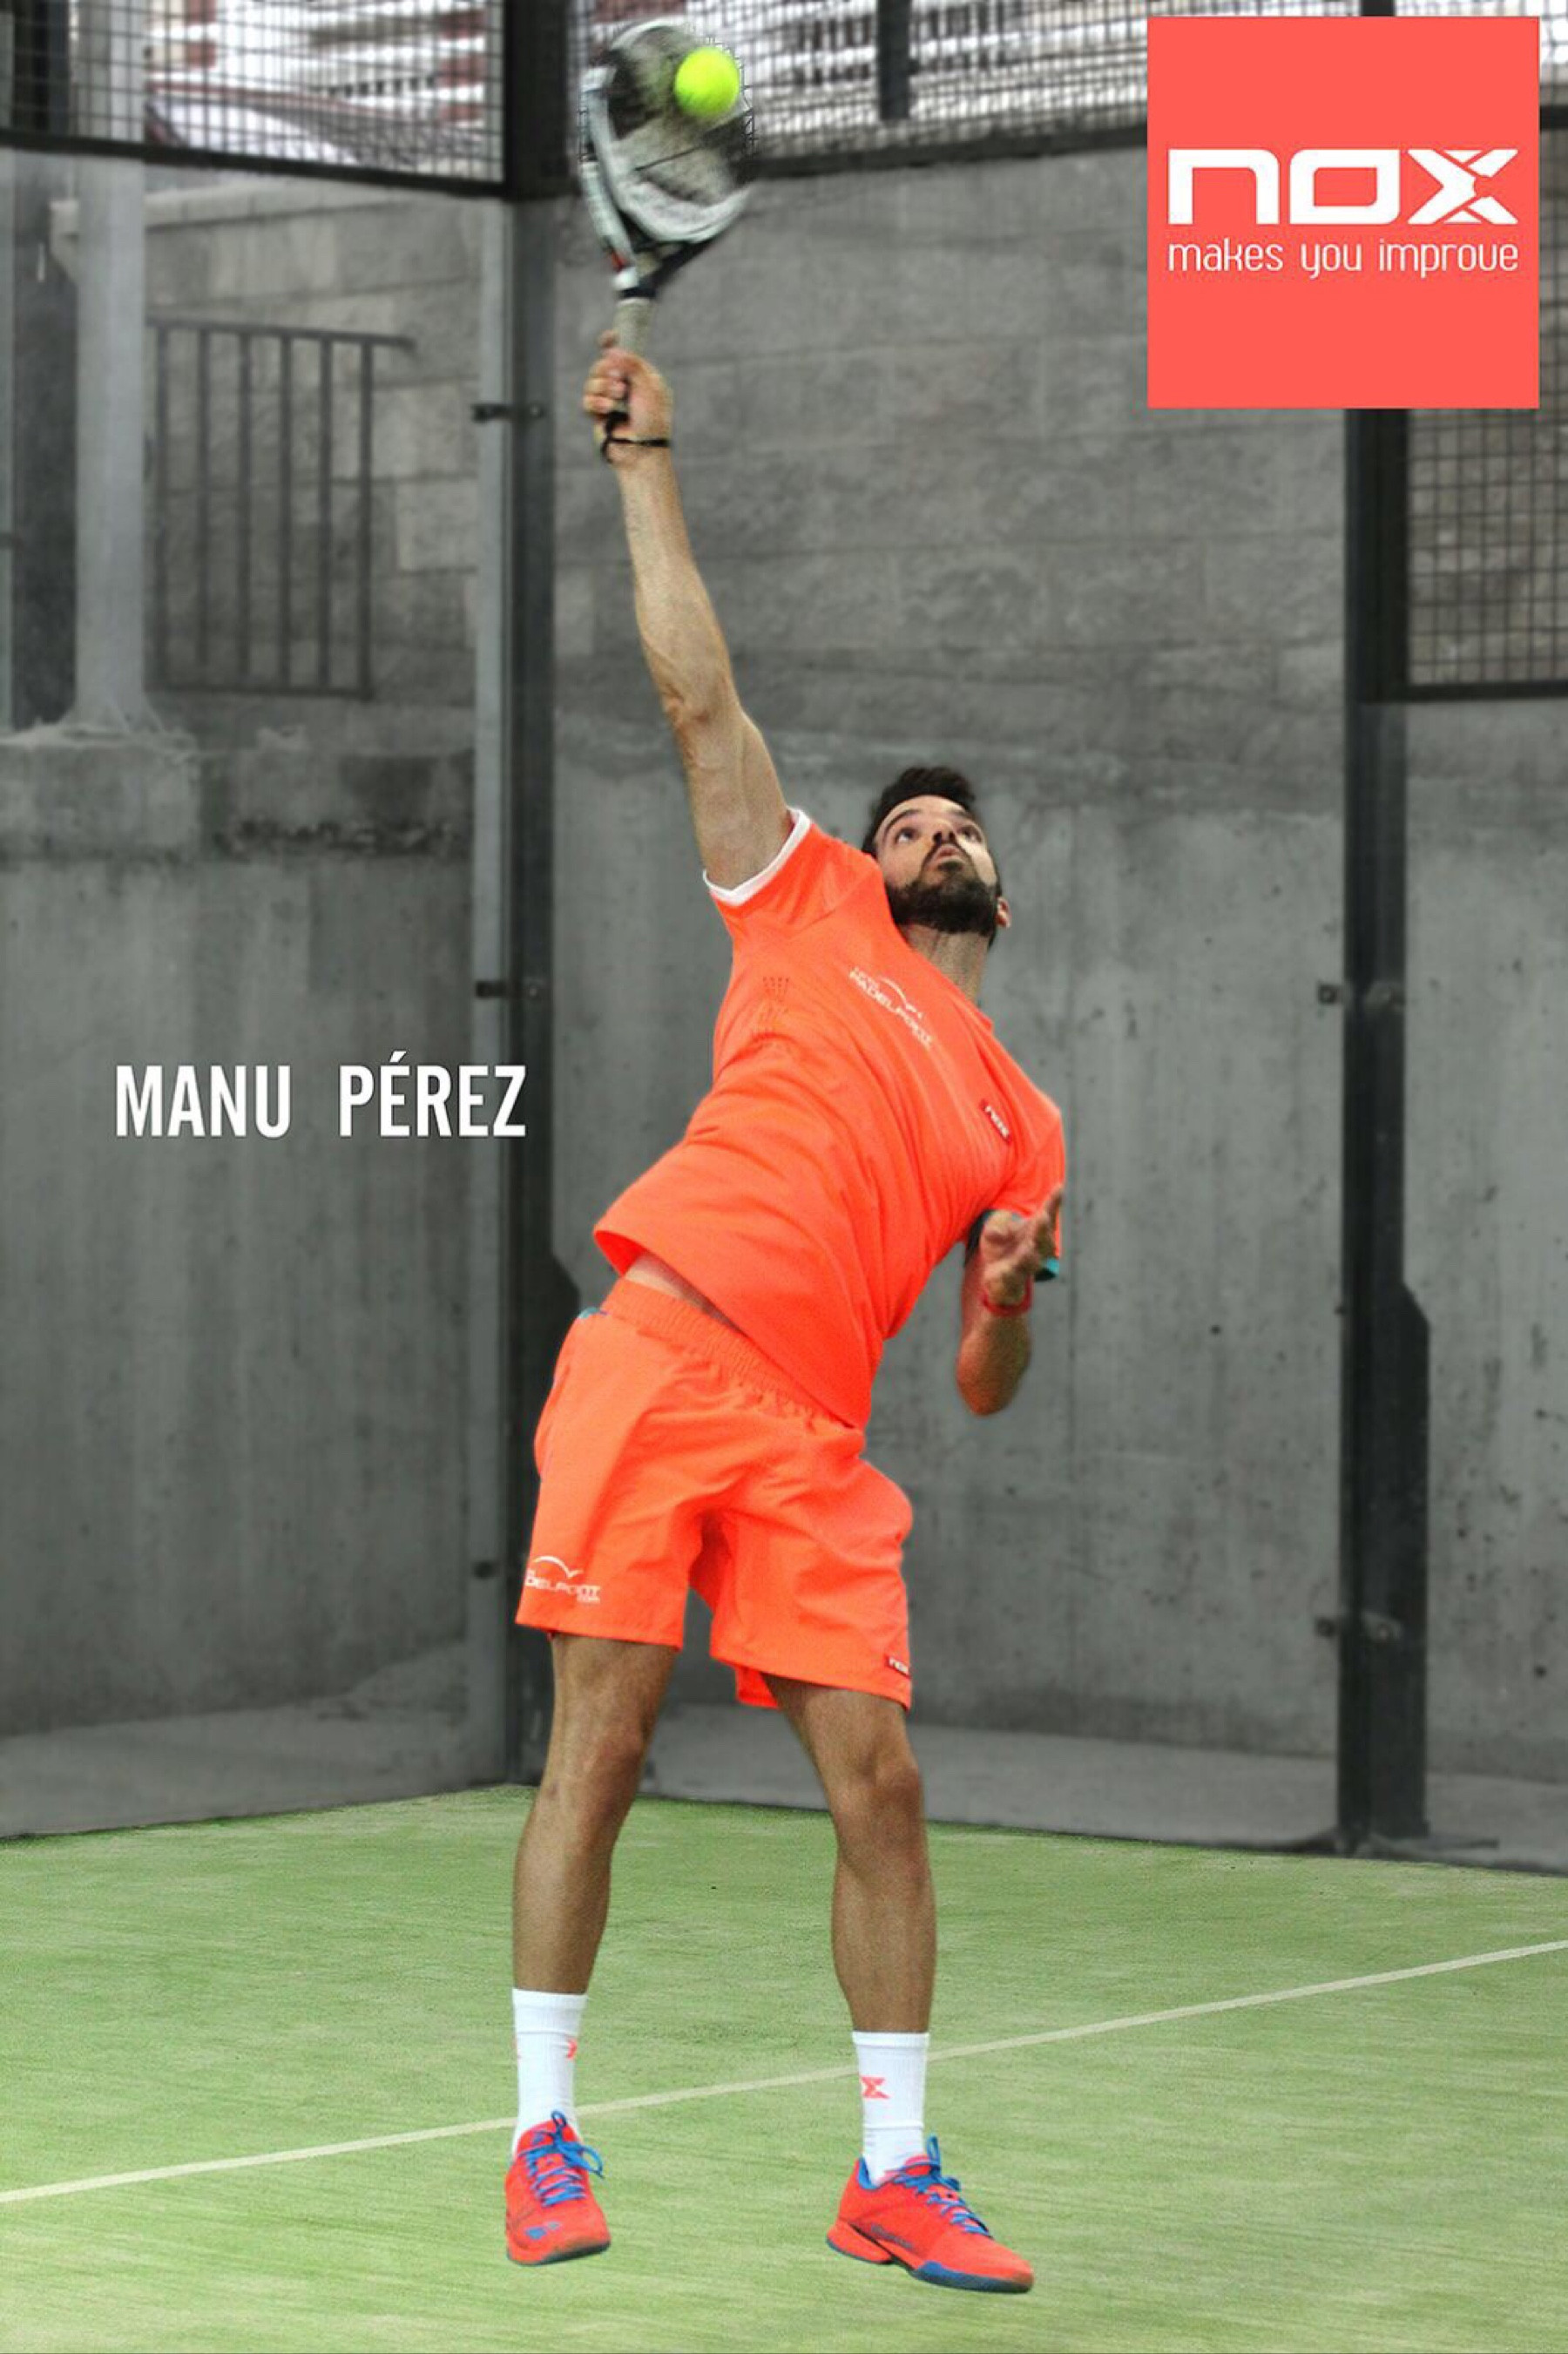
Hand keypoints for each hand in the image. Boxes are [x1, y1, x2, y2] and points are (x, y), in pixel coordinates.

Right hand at [584, 331, 673, 459]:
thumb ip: (632, 364)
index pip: (623, 354)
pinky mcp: (598, 415)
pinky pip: (587, 400)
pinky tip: (607, 410)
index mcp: (640, 376)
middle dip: (607, 370)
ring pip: (592, 381)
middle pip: (603, 365)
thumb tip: (612, 349)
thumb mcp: (649, 387)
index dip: (612, 344)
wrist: (642, 451)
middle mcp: (624, 386)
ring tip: (617, 398)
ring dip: (603, 386)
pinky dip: (596, 402)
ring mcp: (610, 400)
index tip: (608, 337)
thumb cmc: (652, 421)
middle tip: (620, 383)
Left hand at [978, 1187, 1062, 1308]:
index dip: (1053, 1202)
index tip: (1059, 1188)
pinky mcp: (1011, 1279)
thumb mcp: (997, 1227)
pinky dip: (1009, 1275)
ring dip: (1029, 1254)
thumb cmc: (1004, 1245)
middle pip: (1044, 1240)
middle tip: (1042, 1217)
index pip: (1047, 1215)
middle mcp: (1036, 1249)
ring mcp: (1025, 1265)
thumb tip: (995, 1232)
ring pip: (1031, 1261)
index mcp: (1036, 1231)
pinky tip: (1004, 1271)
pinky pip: (1011, 1278)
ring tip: (1028, 1247)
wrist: (999, 1277)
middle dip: (1043, 1229)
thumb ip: (998, 1225)